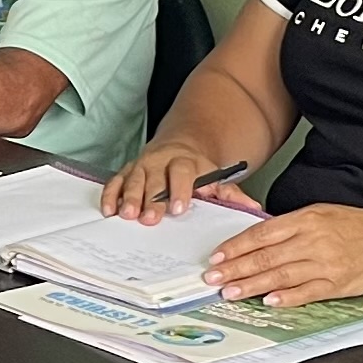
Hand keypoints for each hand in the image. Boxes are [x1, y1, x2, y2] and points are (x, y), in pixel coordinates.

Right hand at [100, 139, 248, 224]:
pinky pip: (116, 181)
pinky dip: (111, 194)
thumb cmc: (198, 171)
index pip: (183, 173)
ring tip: (127, 214)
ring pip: (134, 179)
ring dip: (130, 198)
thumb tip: (253, 209)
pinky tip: (110, 209)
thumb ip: (232, 195)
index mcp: (187, 162)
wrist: (181, 145)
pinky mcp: (128, 170)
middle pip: (155, 179)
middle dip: (151, 199)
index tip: (179, 208)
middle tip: (149, 218)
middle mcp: (162, 161)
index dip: (180, 190)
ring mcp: (143, 165)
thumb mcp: (217, 179)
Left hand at [202, 203, 362, 307]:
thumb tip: (255, 239)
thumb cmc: (354, 226)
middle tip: (213, 278)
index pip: (262, 233)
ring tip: (230, 292)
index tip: (217, 256)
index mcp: (306, 219)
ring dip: (253, 285)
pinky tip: (269, 301)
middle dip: (235, 268)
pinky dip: (287, 297)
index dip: (236, 246)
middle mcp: (313, 240)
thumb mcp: (320, 214)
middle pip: (266, 256)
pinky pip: (307, 292)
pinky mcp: (337, 284)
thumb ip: (289, 227)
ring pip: (282, 275)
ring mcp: (326, 263)